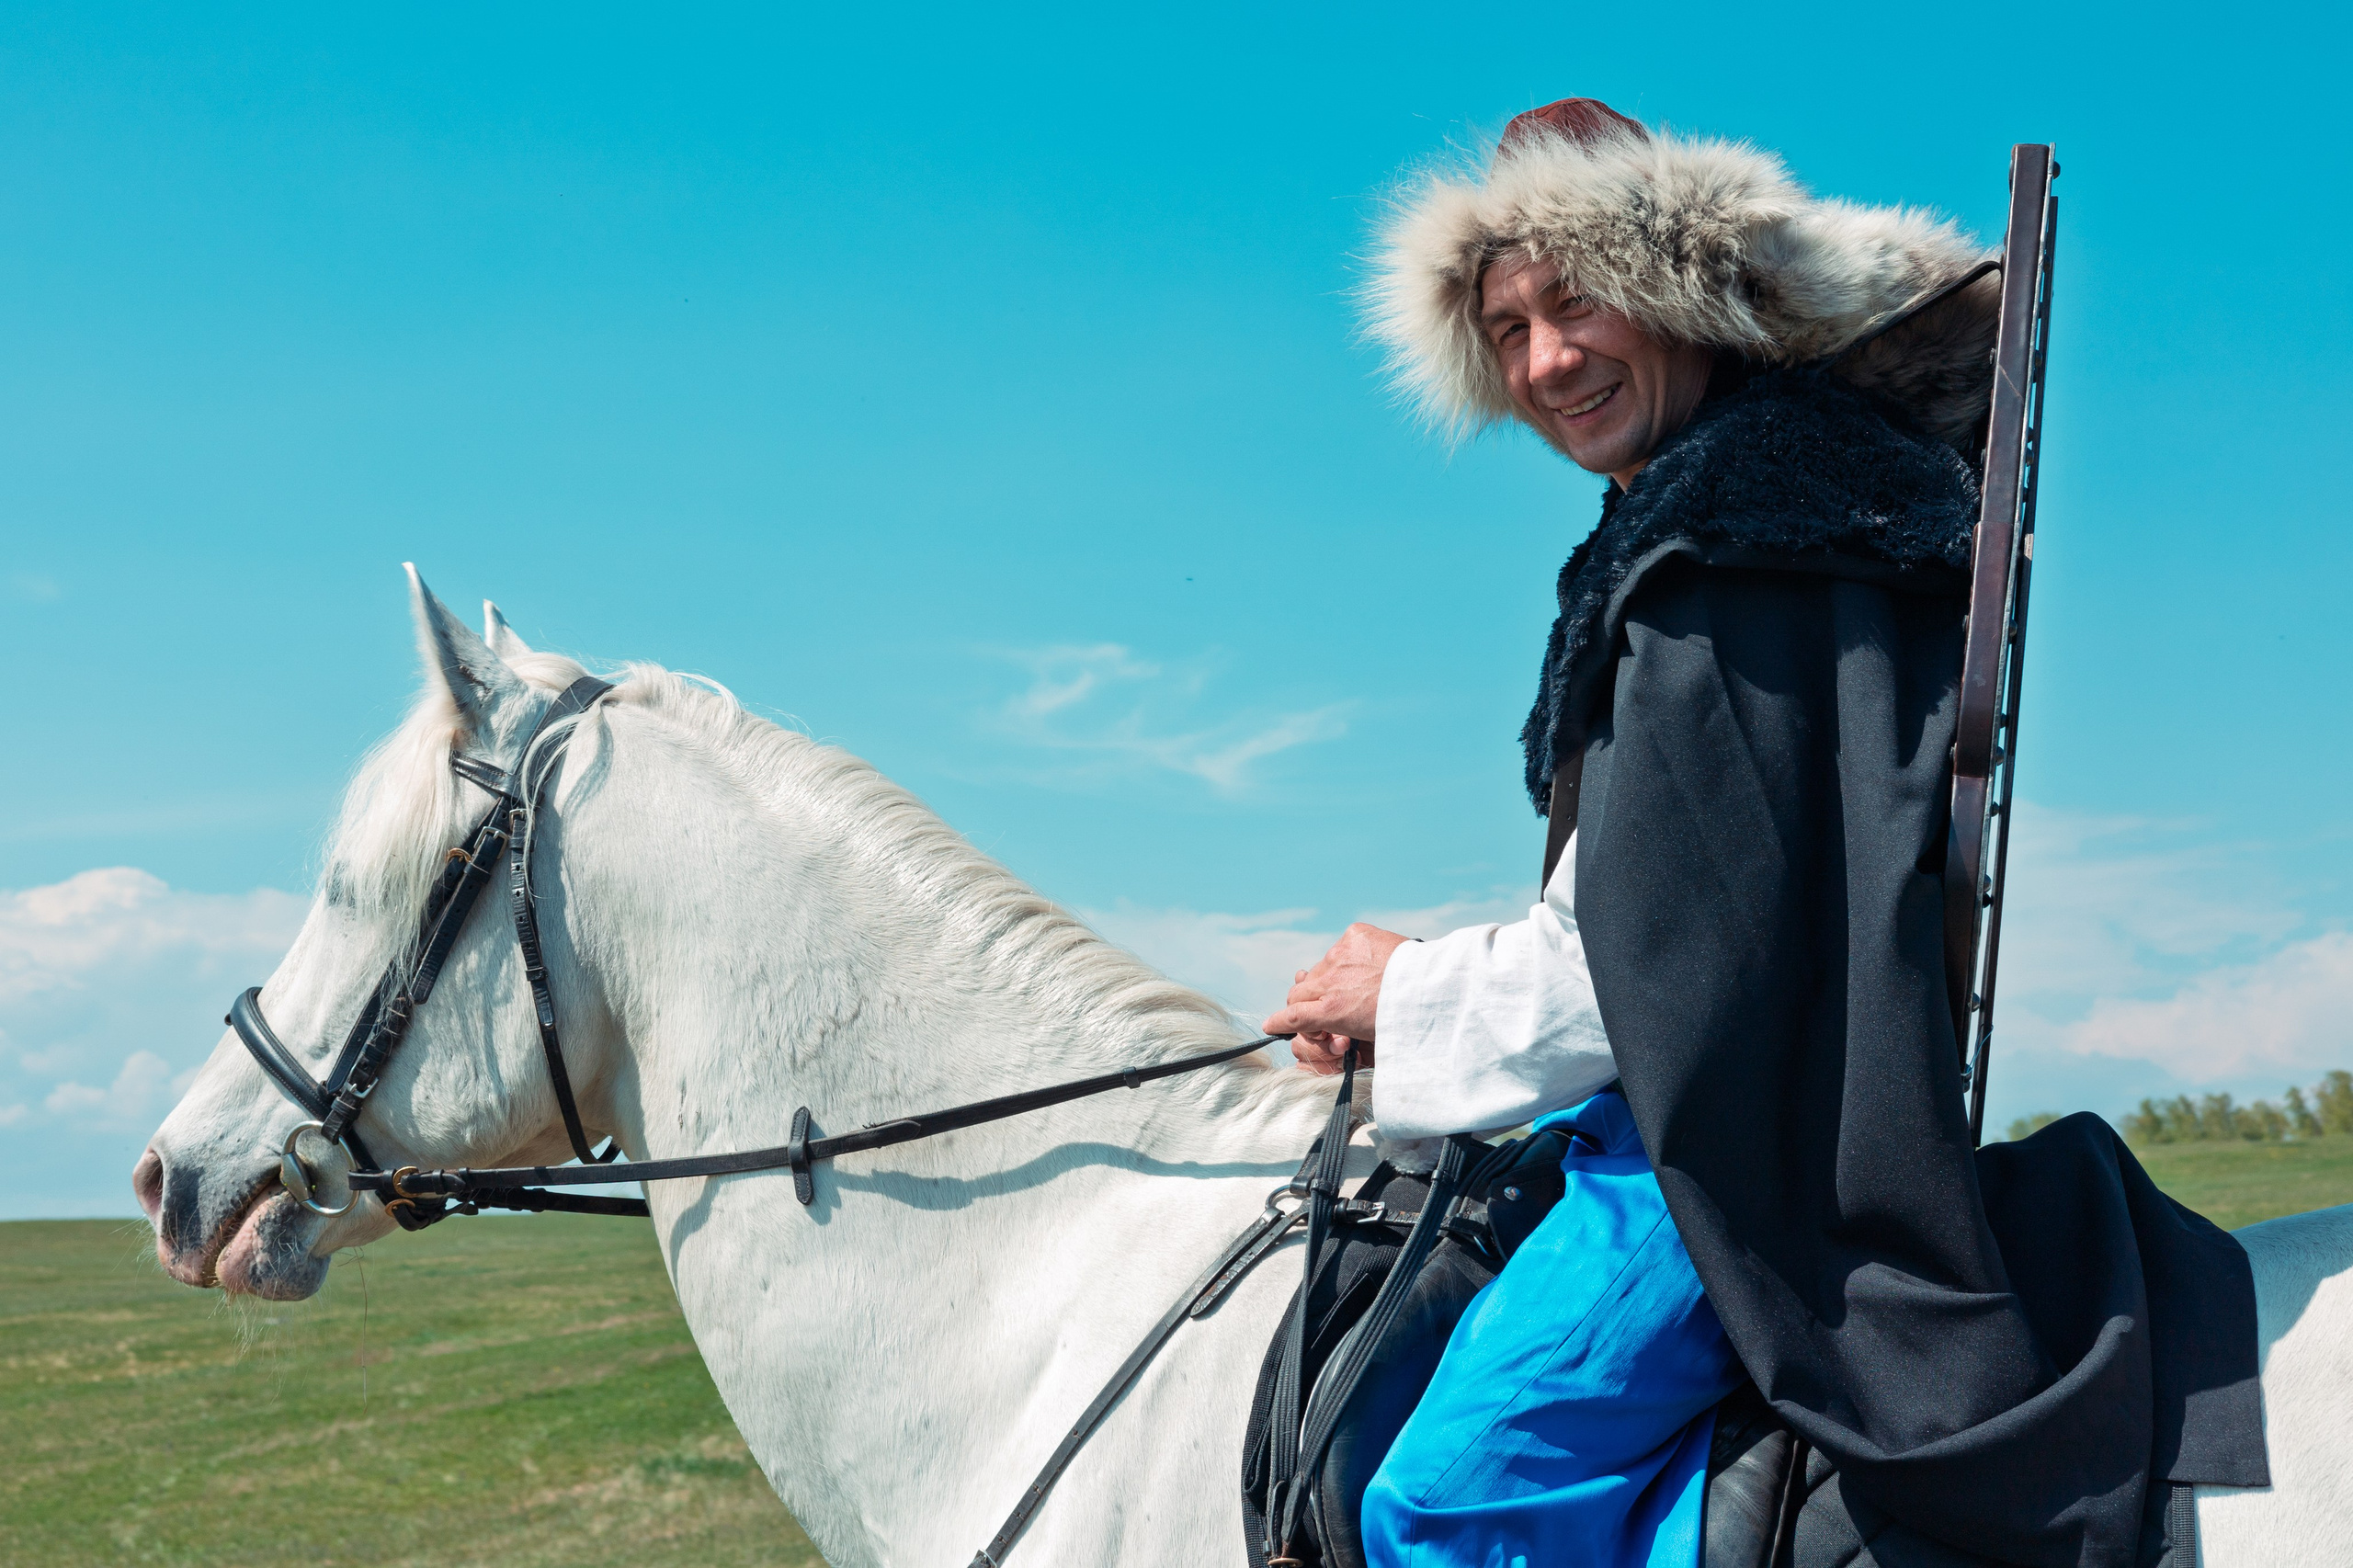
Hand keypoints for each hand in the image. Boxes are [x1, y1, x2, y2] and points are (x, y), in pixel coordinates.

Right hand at [1263, 923, 1409, 1074]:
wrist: (1437, 987)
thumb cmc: (1407, 1022)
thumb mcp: (1369, 1045)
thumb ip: (1341, 1043)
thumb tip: (1328, 1041)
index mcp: (1332, 1012)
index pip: (1290, 1016)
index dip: (1279, 1022)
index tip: (1272, 1025)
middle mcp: (1330, 982)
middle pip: (1297, 993)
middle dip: (1305, 1004)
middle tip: (1323, 1011)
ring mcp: (1340, 955)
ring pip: (1319, 970)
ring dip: (1330, 981)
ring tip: (1356, 988)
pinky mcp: (1355, 935)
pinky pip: (1341, 948)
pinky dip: (1349, 958)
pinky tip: (1370, 967)